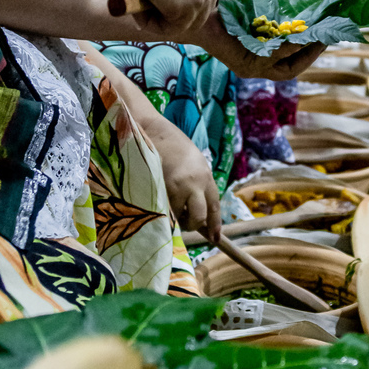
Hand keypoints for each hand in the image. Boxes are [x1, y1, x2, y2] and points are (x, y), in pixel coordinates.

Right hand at [151, 122, 221, 241]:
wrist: (152, 129)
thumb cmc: (172, 145)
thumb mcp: (193, 163)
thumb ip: (198, 184)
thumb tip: (199, 211)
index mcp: (206, 176)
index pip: (214, 206)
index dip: (214, 224)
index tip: (215, 238)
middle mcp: (195, 182)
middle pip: (200, 217)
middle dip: (193, 224)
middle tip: (184, 222)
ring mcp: (178, 186)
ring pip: (180, 217)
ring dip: (174, 217)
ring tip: (167, 204)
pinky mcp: (161, 188)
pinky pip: (164, 210)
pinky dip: (161, 211)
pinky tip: (156, 200)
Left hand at [193, 11, 324, 81]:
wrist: (196, 12)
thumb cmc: (223, 8)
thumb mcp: (257, 14)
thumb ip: (277, 15)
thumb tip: (303, 4)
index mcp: (258, 58)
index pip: (291, 62)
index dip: (310, 52)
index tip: (324, 36)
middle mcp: (254, 68)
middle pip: (292, 69)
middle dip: (312, 54)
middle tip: (327, 37)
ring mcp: (250, 68)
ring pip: (287, 67)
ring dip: (306, 53)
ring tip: (320, 37)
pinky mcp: (244, 64)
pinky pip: (275, 58)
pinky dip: (291, 48)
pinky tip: (302, 36)